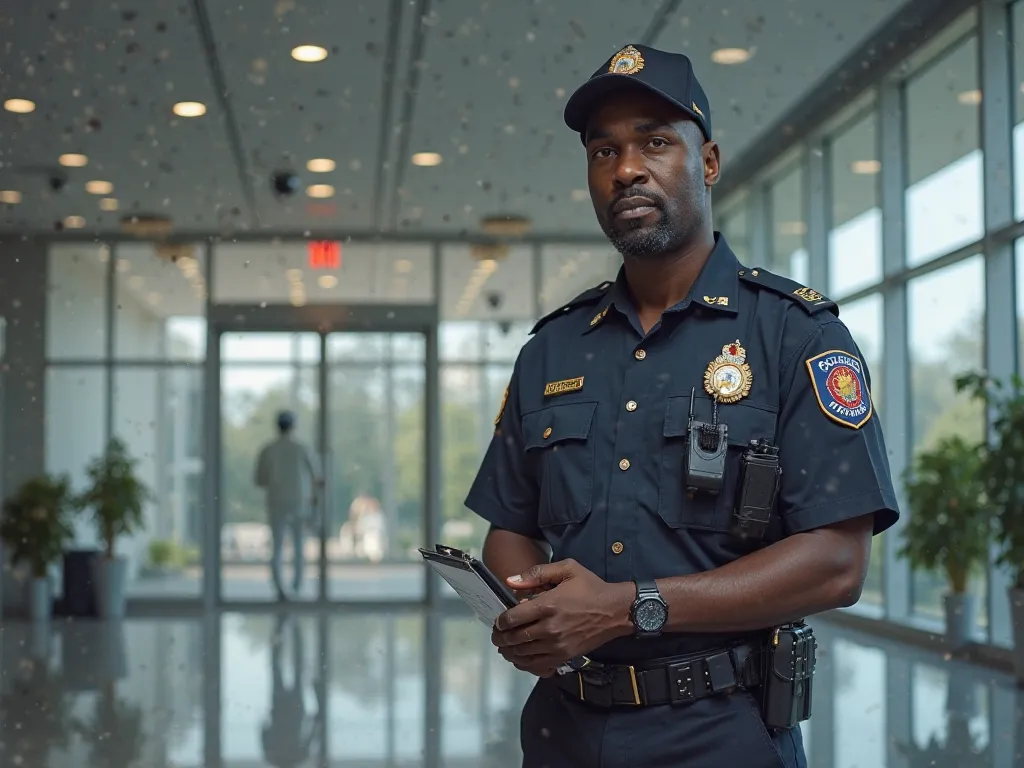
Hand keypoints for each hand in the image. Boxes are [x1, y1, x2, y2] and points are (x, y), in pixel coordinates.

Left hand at [491, 559, 633, 676]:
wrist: (616, 611)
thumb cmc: (591, 588)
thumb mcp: (567, 569)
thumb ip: (537, 573)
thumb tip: (510, 581)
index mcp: (547, 605)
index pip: (511, 618)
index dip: (500, 621)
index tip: (499, 620)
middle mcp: (549, 628)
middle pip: (514, 638)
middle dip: (500, 637)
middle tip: (497, 635)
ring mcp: (557, 645)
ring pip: (523, 654)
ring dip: (510, 651)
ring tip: (505, 646)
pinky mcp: (564, 656)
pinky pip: (537, 665)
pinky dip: (525, 663)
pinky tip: (521, 658)